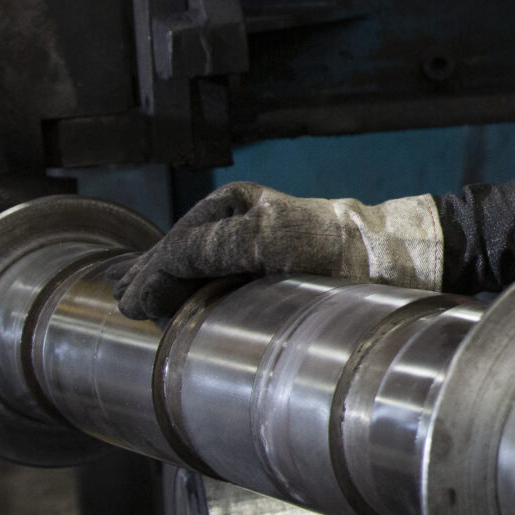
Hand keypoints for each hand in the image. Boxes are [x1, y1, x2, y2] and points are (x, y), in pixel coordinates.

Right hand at [115, 183, 443, 320]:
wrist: (385, 258)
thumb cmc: (331, 246)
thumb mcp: (266, 239)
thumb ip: (209, 247)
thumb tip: (160, 270)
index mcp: (232, 207)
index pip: (177, 247)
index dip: (151, 276)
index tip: (132, 305)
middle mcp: (236, 222)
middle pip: (180, 255)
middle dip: (152, 279)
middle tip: (128, 307)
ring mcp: (249, 244)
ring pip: (194, 267)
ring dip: (168, 287)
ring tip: (141, 307)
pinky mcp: (264, 266)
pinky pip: (216, 277)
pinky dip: (192, 291)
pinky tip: (178, 307)